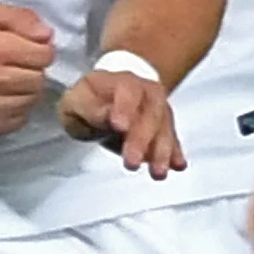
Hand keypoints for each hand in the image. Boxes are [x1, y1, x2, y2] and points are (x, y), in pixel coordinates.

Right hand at [0, 4, 58, 134]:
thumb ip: (21, 18)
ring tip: (13, 82)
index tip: (33, 51)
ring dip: (27, 92)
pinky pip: (15, 121)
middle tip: (22, 67)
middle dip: (35, 71)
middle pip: (37, 80)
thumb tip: (47, 36)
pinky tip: (5, 98)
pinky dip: (16, 110)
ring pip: (29, 102)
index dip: (43, 51)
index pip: (42, 56)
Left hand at [60, 61, 186, 175]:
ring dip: (162, 150)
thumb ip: (90, 110)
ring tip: (158, 172)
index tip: (119, 127)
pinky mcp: (163, 126)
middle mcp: (145, 92)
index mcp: (119, 82)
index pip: (127, 90)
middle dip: (142, 138)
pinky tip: (177, 165)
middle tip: (132, 161)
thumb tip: (107, 117)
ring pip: (164, 127)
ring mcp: (157, 108)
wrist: (106, 95)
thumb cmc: (88, 102)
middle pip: (150, 112)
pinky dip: (174, 153)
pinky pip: (171, 138)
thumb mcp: (75, 103)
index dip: (124, 108)